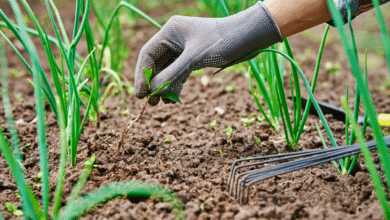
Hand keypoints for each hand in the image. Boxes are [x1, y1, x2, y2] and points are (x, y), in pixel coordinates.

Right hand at [134, 1, 281, 105]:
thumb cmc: (222, 41)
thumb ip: (172, 75)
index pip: (147, 54)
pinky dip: (175, 84)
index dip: (141, 75)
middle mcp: (174, 39)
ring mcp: (184, 48)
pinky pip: (179, 72)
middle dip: (152, 83)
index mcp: (170, 31)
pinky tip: (173, 97)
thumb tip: (153, 91)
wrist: (250, 37)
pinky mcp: (193, 57)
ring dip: (163, 86)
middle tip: (150, 102)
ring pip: (167, 70)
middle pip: (155, 63)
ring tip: (161, 103)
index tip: (140, 94)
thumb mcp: (194, 59)